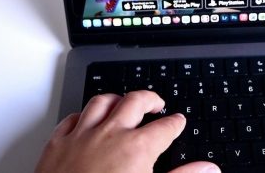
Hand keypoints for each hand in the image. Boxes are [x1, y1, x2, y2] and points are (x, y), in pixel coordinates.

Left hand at [36, 91, 219, 172]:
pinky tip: (87, 119)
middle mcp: (110, 135)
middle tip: (158, 103)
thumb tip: (208, 168)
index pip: (165, 127)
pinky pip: (71, 119)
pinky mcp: (56, 146)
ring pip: (102, 102)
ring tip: (124, 102)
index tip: (178, 121)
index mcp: (137, 148)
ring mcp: (81, 137)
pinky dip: (83, 115)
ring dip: (116, 99)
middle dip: (150, 99)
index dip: (175, 122)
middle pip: (135, 101)